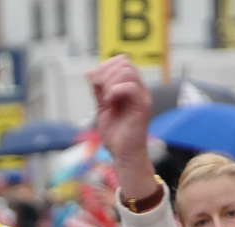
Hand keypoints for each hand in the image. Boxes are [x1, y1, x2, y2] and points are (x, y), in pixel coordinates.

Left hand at [89, 55, 154, 196]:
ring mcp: (142, 96)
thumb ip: (98, 90)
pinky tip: (109, 102)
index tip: (95, 83)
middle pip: (124, 63)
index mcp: (130, 87)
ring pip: (127, 71)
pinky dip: (115, 91)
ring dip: (110, 82)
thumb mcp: (102, 108)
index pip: (121, 62)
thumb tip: (91, 72)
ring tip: (105, 98)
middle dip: (106, 73)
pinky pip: (131, 87)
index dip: (105, 67)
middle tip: (99, 91)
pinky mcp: (143, 106)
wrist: (124, 155)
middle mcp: (139, 89)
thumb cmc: (116, 135)